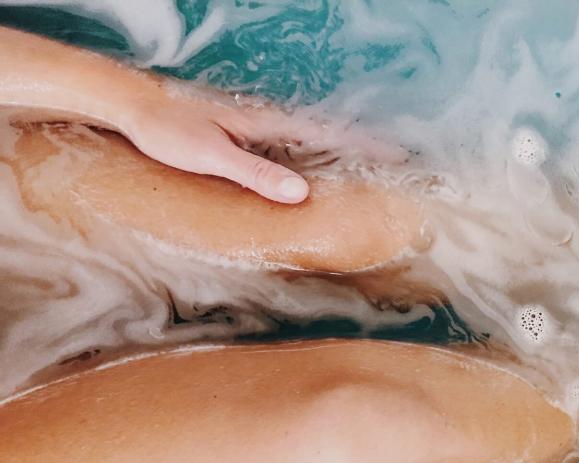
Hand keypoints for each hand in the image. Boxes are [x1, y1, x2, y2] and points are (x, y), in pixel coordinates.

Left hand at [0, 26, 404, 203]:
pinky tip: (317, 173)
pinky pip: (291, 148)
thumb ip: (255, 174)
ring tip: (370, 169)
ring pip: (312, 140)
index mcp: (269, 123)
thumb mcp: (212, 156)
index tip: (399, 156)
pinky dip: (315, 157)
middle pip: (328, 134)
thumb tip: (301, 193)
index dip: (365, 145)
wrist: (133, 106)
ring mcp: (259, 129)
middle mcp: (269, 122)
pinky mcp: (246, 137)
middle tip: (396, 164)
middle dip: (363, 148)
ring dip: (342, 153)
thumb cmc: (168, 130)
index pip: (329, 133)